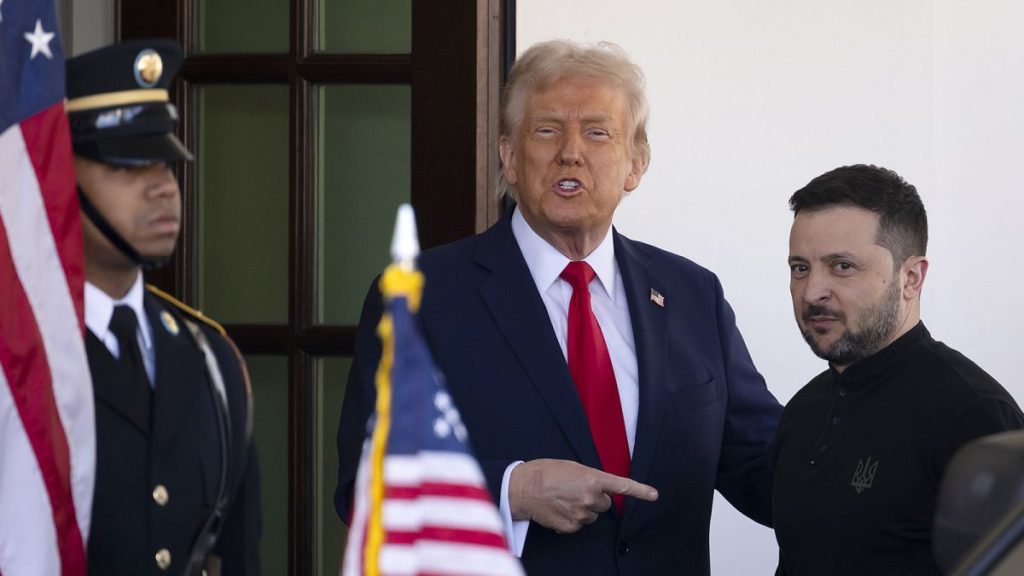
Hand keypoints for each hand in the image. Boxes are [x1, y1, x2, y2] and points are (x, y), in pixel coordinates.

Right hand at [508, 459, 657, 533]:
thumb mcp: (572, 467)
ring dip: (583, 508)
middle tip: (576, 491)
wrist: (523, 488)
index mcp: (592, 479)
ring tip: (563, 499)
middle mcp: (590, 498)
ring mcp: (582, 514)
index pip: (622, 486)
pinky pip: (579, 524)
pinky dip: (571, 518)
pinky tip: (559, 509)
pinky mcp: (572, 526)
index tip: (654, 495)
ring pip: (592, 515)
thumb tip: (599, 489)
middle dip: (595, 498)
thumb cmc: (545, 473)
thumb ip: (590, 477)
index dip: (640, 491)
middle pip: (605, 503)